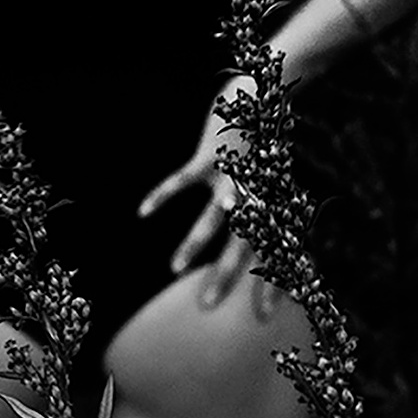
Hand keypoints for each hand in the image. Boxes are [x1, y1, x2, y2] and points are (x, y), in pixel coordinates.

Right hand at [136, 76, 282, 318]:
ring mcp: (231, 178)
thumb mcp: (272, 182)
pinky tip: (143, 212)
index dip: (271, 285)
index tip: (264, 318)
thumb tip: (258, 245)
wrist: (262, 99)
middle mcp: (254, 197)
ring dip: (193, 245)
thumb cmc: (262, 147)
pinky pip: (182, 182)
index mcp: (269, 207)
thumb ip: (265, 213)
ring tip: (174, 270)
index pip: (274, 253)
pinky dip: (162, 196)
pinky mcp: (209, 158)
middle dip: (225, 277)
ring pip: (213, 219)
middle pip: (241, 245)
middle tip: (207, 307)